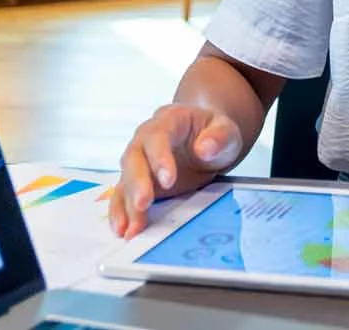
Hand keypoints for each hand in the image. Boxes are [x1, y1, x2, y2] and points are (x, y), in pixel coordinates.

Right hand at [109, 104, 242, 237]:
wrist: (208, 140)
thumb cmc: (215, 133)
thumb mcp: (226, 130)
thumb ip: (219, 137)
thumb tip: (205, 149)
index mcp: (169, 120)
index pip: (158, 136)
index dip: (160, 158)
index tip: (168, 181)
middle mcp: (146, 138)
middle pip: (134, 158)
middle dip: (137, 183)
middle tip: (143, 205)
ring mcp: (139, 160)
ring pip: (125, 179)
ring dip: (127, 203)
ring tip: (129, 228)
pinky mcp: (137, 181)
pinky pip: (123, 194)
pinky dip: (121, 211)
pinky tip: (123, 228)